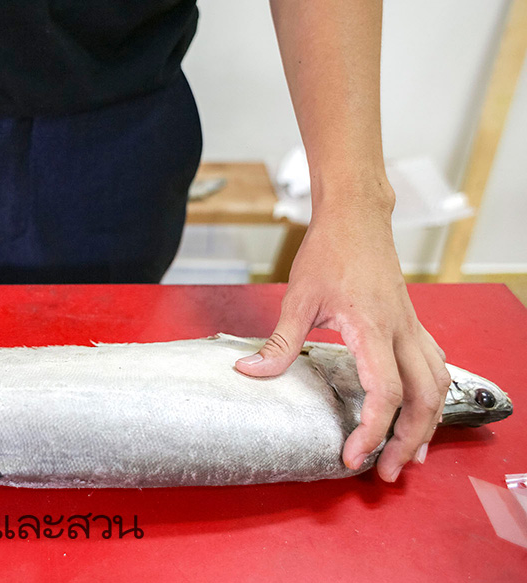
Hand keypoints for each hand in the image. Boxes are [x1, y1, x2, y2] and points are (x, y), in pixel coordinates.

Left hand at [234, 203, 448, 481]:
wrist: (356, 217)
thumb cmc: (330, 251)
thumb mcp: (298, 296)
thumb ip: (279, 341)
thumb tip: (250, 373)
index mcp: (374, 328)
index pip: (386, 392)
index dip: (372, 430)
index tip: (352, 456)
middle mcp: (403, 331)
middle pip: (425, 399)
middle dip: (409, 441)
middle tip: (385, 472)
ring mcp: (413, 327)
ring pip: (438, 386)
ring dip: (427, 424)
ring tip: (409, 455)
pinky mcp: (412, 323)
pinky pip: (435, 367)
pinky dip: (432, 397)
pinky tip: (419, 414)